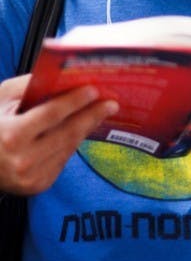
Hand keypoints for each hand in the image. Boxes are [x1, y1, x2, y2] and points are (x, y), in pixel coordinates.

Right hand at [0, 75, 118, 194]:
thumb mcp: (1, 99)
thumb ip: (28, 86)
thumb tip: (60, 75)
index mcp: (12, 136)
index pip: (52, 115)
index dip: (75, 101)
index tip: (93, 90)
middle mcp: (24, 160)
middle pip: (68, 133)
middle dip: (92, 115)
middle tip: (110, 103)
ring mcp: (32, 176)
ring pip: (69, 147)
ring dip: (87, 128)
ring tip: (101, 113)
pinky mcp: (39, 185)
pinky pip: (64, 159)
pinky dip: (73, 142)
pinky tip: (82, 129)